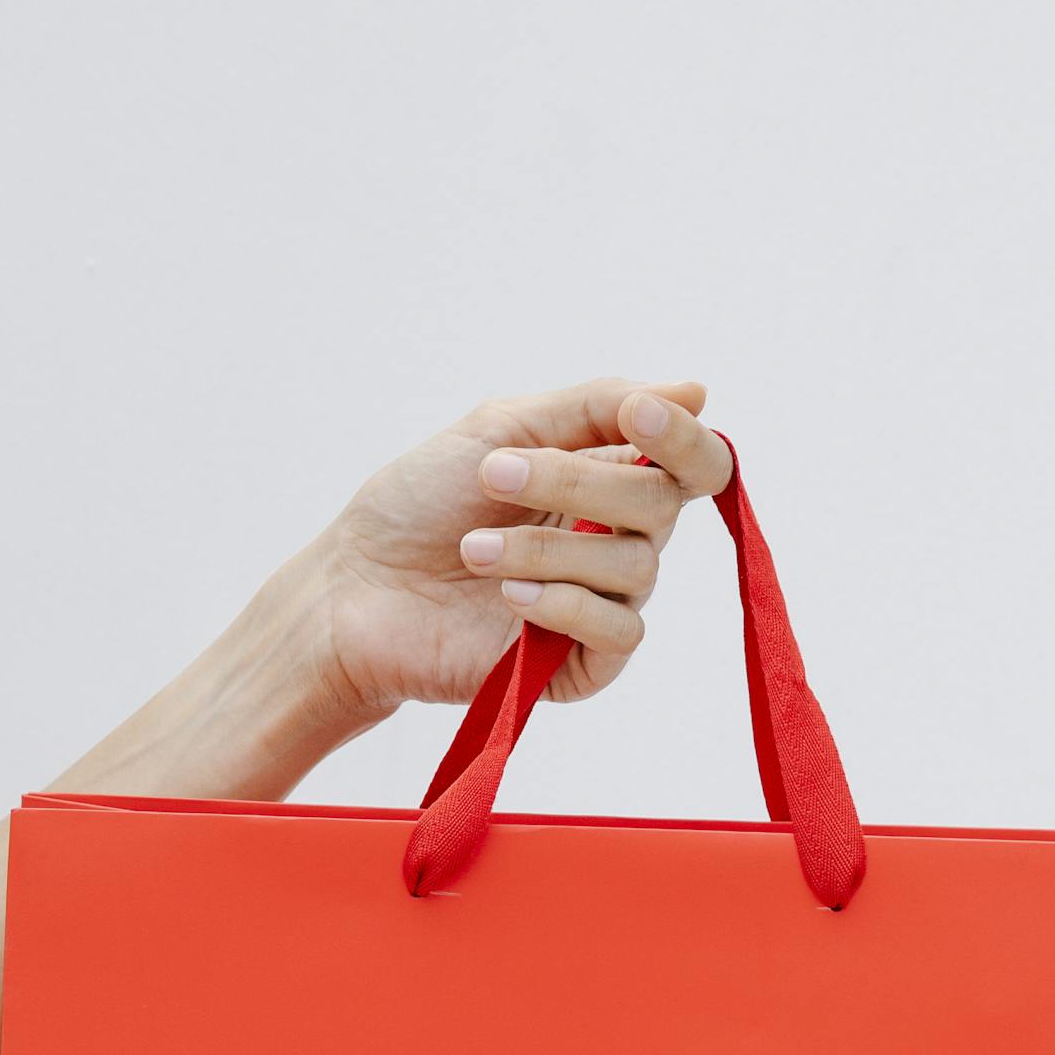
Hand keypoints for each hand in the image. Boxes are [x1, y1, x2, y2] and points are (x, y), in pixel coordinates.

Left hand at [316, 377, 734, 717]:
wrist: (355, 589)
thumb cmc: (420, 504)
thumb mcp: (501, 429)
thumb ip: (595, 406)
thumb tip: (699, 390)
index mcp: (609, 479)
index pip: (692, 462)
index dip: (683, 437)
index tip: (636, 413)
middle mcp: (618, 540)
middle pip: (662, 505)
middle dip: (578, 482)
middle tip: (494, 475)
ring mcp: (601, 604)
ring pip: (635, 567)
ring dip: (546, 549)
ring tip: (472, 550)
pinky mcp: (579, 665)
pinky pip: (618, 632)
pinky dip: (564, 605)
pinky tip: (508, 599)